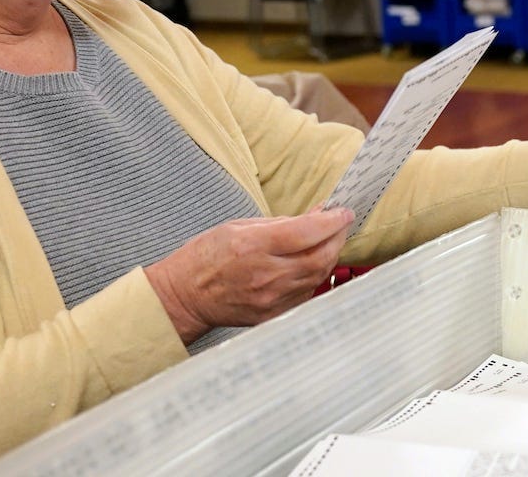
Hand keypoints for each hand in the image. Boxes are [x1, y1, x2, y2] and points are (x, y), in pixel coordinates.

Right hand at [145, 207, 353, 342]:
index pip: (308, 232)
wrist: (184, 297)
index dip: (332, 220)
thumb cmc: (205, 257)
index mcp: (253, 246)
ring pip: (318, 276)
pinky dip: (316, 275)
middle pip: (321, 256)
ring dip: (330, 256)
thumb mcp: (238, 226)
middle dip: (338, 237)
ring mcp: (271, 299)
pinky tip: (312, 263)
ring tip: (330, 241)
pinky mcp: (273, 315)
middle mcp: (266, 274)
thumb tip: (316, 214)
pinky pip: (307, 294)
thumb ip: (281, 222)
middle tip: (341, 224)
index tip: (344, 211)